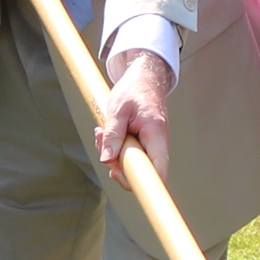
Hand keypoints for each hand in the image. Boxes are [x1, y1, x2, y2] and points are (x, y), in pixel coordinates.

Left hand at [98, 47, 174, 174]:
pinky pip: (129, 155)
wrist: (145, 79)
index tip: (117, 173)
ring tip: (102, 133)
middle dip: (115, 163)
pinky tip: (108, 134)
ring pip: (132, 164)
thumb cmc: (135, 90)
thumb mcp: (118, 109)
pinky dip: (115, 148)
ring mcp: (152, 146)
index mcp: (156, 133)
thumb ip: (113, 135)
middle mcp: (158, 144)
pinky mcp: (144, 145)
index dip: (141, 181)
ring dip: (113, 153)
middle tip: (102, 144)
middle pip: (140, 171)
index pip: (158, 170)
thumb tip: (106, 159)